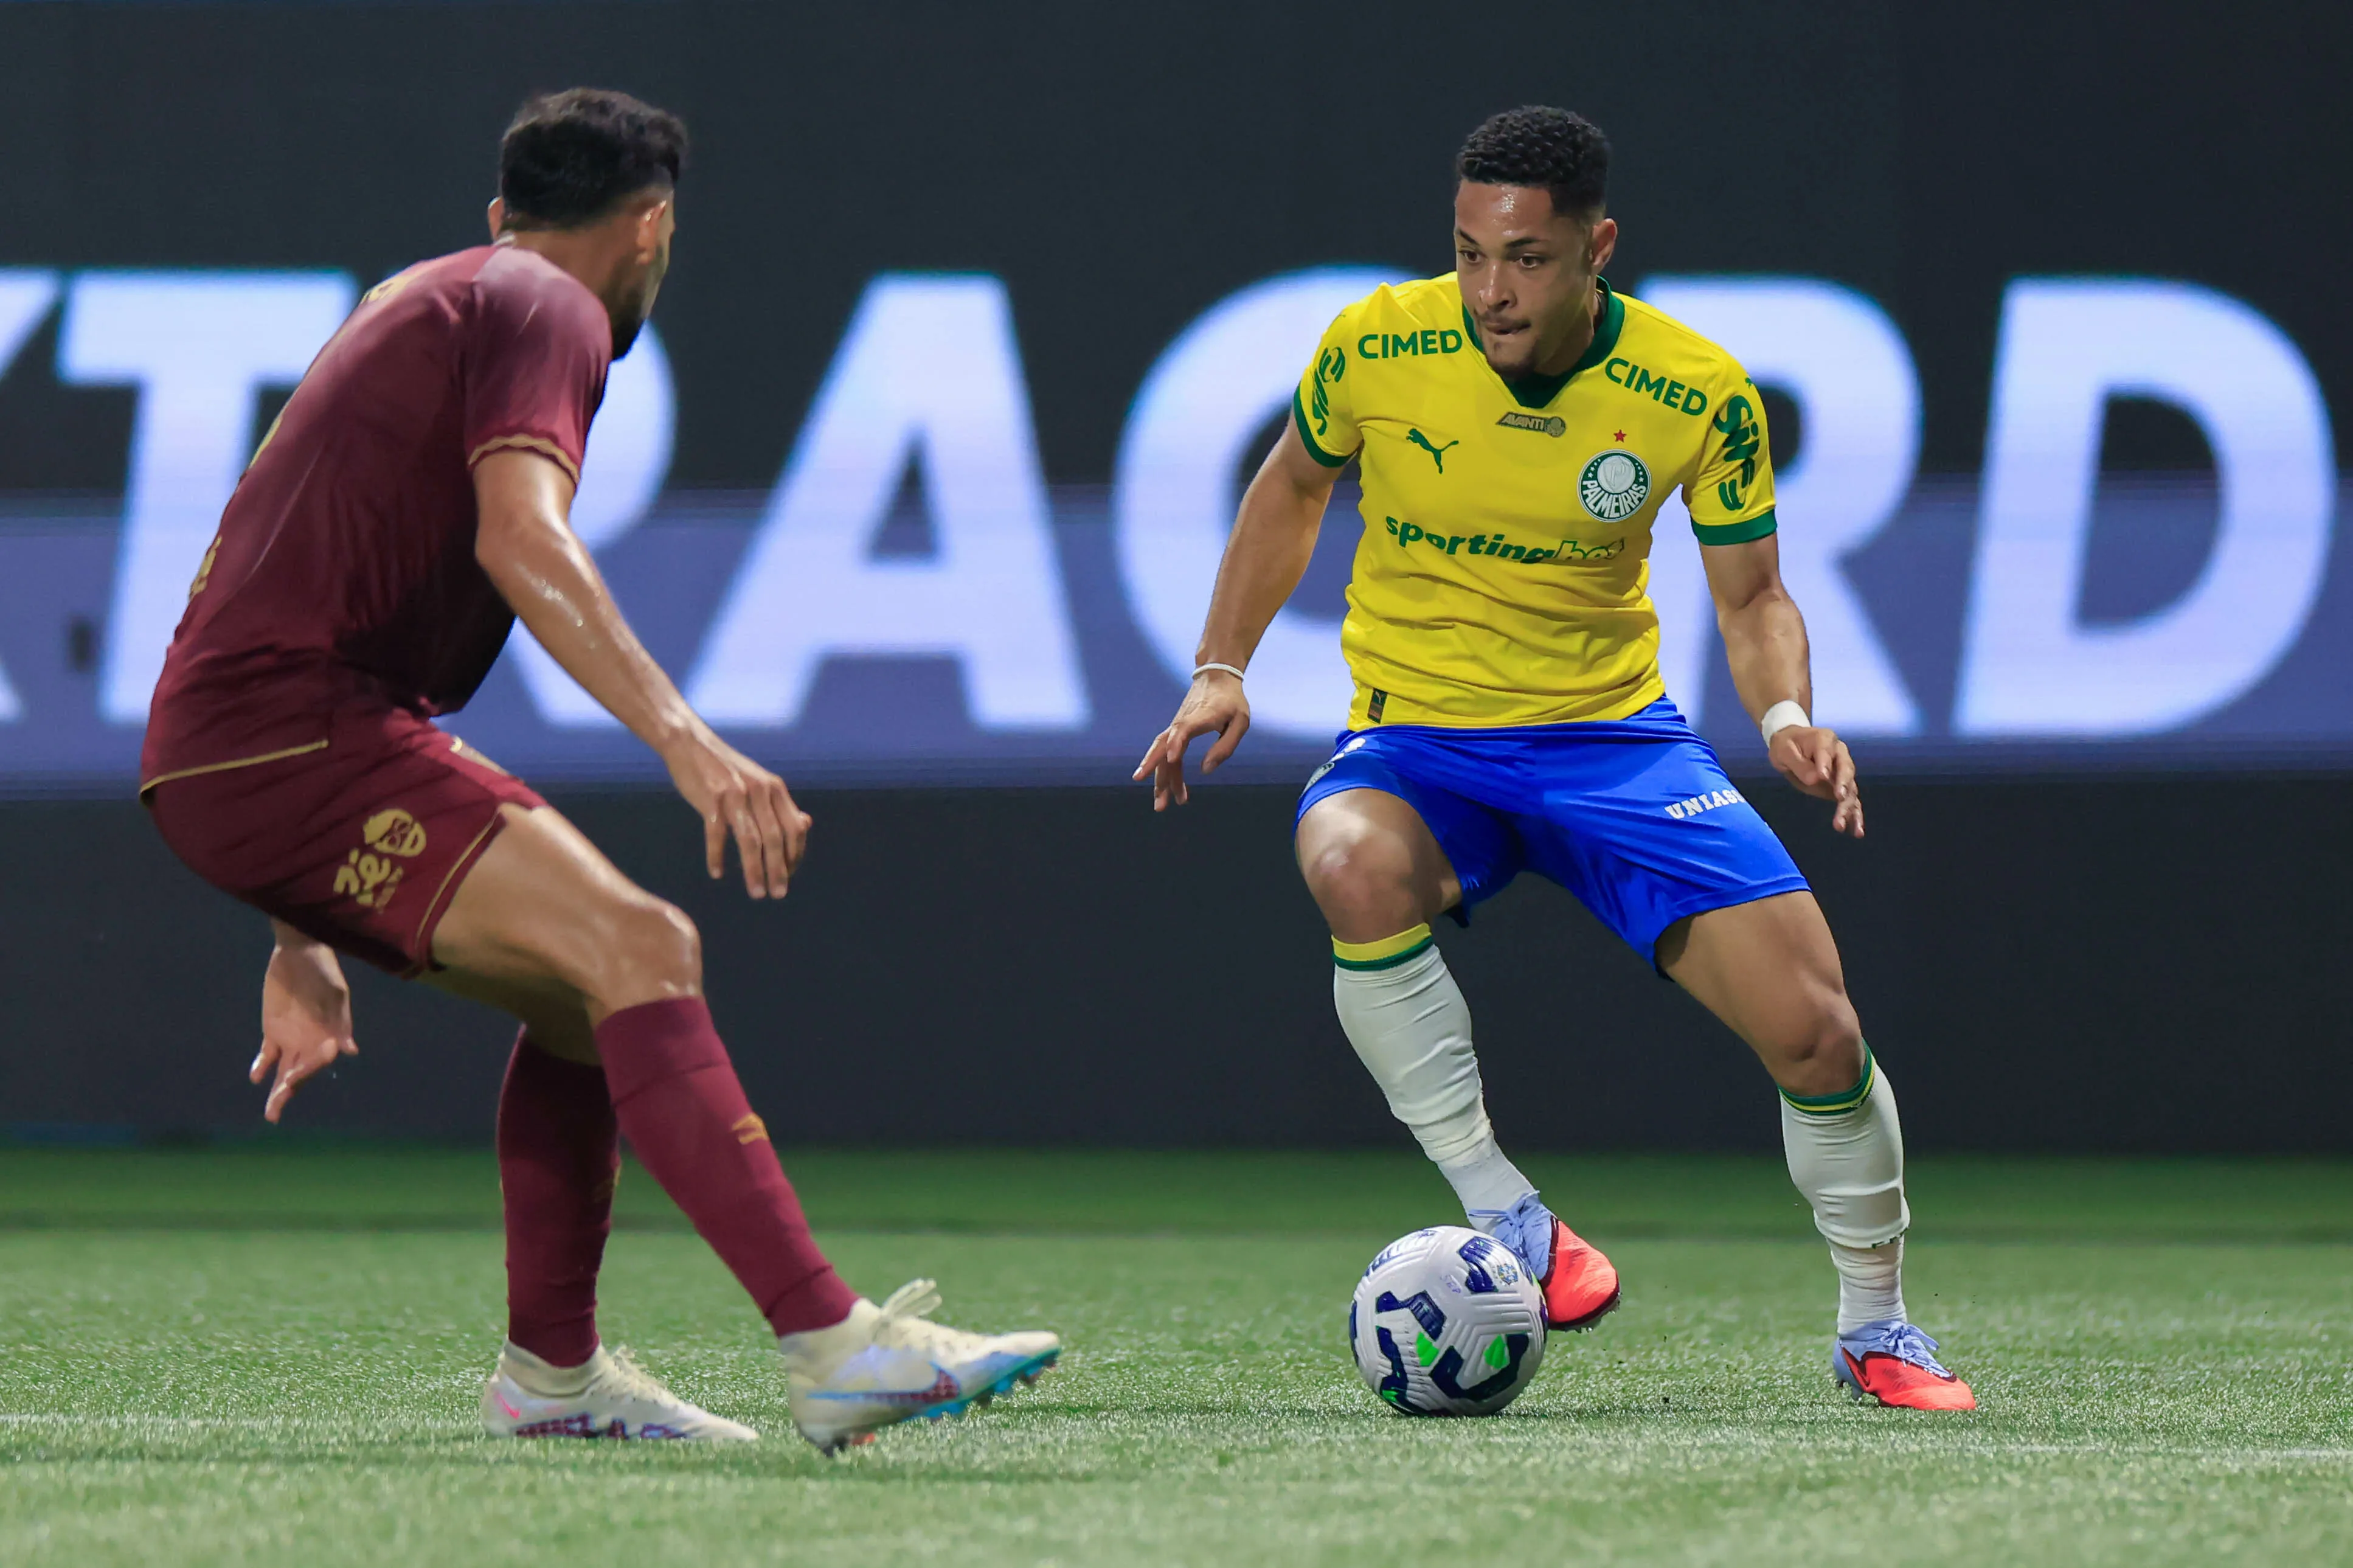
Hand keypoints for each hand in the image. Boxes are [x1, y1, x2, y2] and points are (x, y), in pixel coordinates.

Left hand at [253, 937, 357, 1122]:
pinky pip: (266, 1055)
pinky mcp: (272, 1030)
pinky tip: (256, 1077)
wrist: (300, 951)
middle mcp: (309, 1041)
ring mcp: (290, 1038)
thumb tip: (350, 1051)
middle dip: (288, 1092)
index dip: (312, 1066)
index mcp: (327, 1035)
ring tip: (271, 1112)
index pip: (319, 1060)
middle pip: (300, 1073)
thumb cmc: (323, 969)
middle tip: (274, 1112)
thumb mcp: (334, 993)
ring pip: (283, 1071)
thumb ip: (341, 1022)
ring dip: (277, 1090)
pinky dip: (261, 1066)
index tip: (298, 1073)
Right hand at [662, 723, 809, 896]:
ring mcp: (736, 794)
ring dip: (754, 870)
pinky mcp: (711, 798)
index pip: (794, 828)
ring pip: (750, 841)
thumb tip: (805, 824)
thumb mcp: (760, 782)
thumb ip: (781, 804)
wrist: (691, 743)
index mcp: (775, 788)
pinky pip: (716, 834)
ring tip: (756, 892)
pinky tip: (717, 873)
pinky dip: (716, 856)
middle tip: (778, 894)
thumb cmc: (726, 769)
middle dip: (778, 870)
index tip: (789, 876)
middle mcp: (760, 791)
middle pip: (775, 839)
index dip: (794, 855)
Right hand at [1133, 672, 1250, 810]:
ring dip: (1160, 779)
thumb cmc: (1231, 701)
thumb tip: (1205, 770)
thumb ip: (1225, 746)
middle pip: (1164, 748)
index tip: (1171, 759)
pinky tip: (1169, 787)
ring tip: (1161, 803)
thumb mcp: (1240, 722)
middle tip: (1160, 804)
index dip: (1176, 743)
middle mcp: (1182, 722)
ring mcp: (1176, 726)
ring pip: (1161, 753)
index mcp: (1201, 717)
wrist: (1216, 676)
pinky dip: (1165, 771)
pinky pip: (1165, 752)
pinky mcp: (1175, 730)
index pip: (1184, 729)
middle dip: (1159, 776)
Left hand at [1769, 725, 1863, 838]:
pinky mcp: (1841, 786)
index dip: (1826, 763)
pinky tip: (1857, 831)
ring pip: (1851, 789)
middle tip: (1839, 799)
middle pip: (1846, 770)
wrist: (1791, 744)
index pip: (1827, 751)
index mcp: (1824, 740)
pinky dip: (1854, 814)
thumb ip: (1799, 764)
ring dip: (1848, 807)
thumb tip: (1816, 779)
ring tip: (1841, 825)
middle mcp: (1839, 754)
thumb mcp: (1784, 751)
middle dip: (1844, 785)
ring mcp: (1843, 771)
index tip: (1823, 776)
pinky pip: (1851, 800)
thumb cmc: (1786, 745)